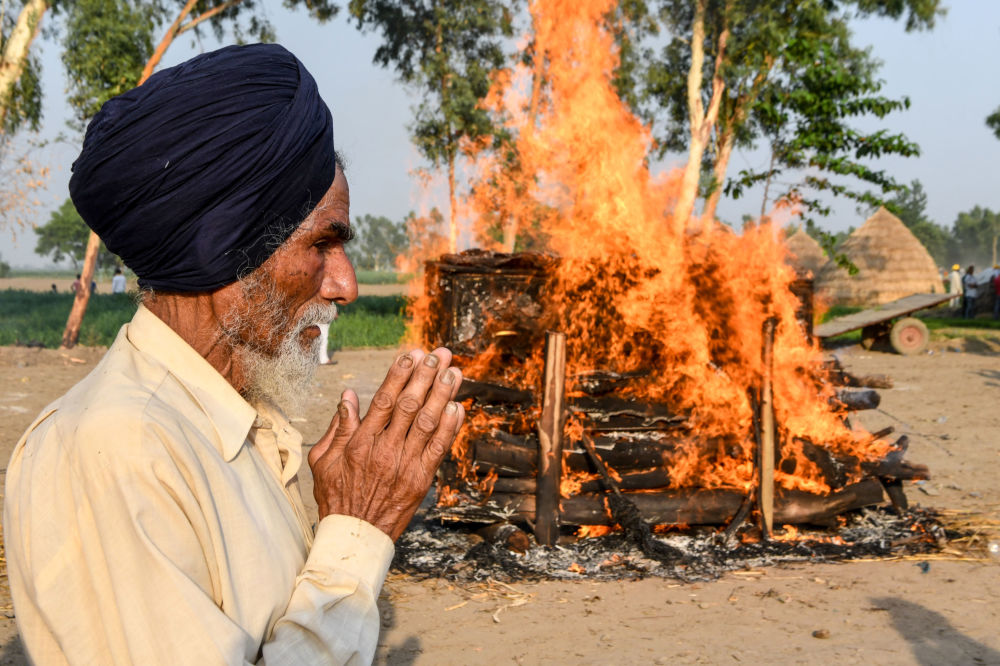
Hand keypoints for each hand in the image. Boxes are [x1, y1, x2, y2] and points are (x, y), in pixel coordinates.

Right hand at [307, 348, 464, 540]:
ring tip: (454, 372)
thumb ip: (338, 427)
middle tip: (440, 354)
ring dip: (443, 394)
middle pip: (409, 405)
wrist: (354, 537)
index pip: (383, 400)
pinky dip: (449, 427)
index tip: (412, 355)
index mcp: (359, 443)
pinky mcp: (420, 480)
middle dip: (426, 376)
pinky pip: (438, 449)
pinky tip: (457, 407)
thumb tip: (348, 397)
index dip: (400, 375)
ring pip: (427, 423)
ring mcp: (404, 466)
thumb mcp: (323, 461)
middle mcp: (384, 451)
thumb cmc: (336, 498)